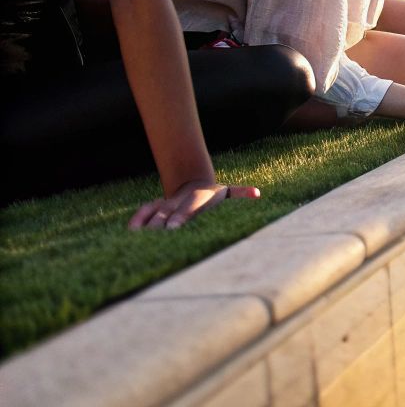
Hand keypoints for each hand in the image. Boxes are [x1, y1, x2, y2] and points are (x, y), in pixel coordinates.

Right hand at [129, 179, 259, 230]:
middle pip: (168, 211)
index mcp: (197, 197)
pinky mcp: (156, 207)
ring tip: (137, 238)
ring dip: (146, 222)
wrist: (194, 183)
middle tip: (155, 238)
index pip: (189, 207)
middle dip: (160, 223)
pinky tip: (129, 233)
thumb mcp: (227, 192)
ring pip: (153, 210)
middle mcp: (179, 199)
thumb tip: (257, 193)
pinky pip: (144, 211)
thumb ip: (240, 193)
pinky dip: (137, 219)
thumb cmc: (213, 194)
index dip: (182, 216)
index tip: (175, 228)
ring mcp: (166, 202)